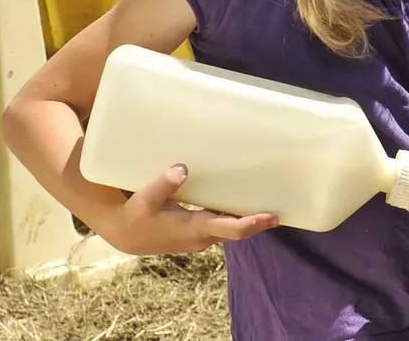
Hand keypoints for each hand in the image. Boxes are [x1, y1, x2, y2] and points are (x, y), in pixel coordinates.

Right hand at [92, 164, 278, 254]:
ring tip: (268, 203)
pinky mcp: (197, 234)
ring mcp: (200, 238)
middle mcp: (202, 237)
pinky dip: (233, 218)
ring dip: (248, 220)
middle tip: (282, 208)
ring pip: (230, 229)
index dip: (253, 224)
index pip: (231, 230)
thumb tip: (182, 169)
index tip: (272, 216)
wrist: (126, 235)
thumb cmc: (137, 216)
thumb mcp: (146, 198)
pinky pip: (222, 226)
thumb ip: (164, 184)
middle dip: (259, 222)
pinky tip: (240, 204)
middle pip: (238, 231)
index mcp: (194, 229)